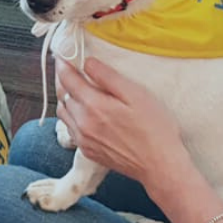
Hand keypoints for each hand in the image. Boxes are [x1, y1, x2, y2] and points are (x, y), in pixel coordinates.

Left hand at [55, 57, 189, 184]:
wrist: (160, 165)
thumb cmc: (154, 128)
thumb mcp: (135, 94)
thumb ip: (108, 77)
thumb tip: (88, 63)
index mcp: (94, 106)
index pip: (68, 80)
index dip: (63, 65)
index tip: (63, 56)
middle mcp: (83, 123)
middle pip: (63, 95)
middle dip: (64, 80)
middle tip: (70, 69)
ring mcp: (83, 140)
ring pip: (64, 113)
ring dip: (67, 99)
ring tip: (78, 90)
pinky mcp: (88, 151)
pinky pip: (71, 128)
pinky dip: (72, 116)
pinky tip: (86, 112)